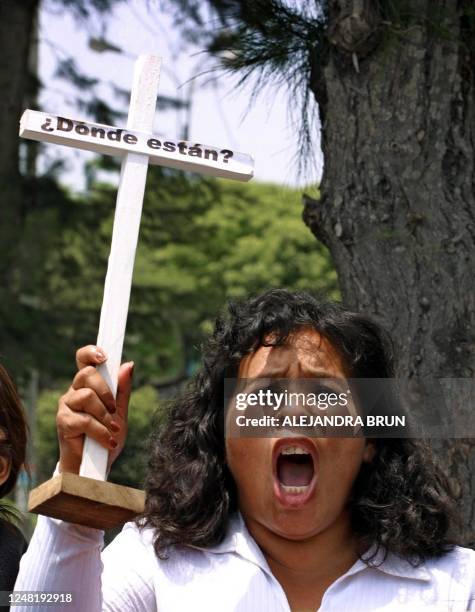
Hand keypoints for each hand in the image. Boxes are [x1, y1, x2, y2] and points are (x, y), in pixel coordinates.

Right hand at [56, 345, 133, 473]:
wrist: (96, 467)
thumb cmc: (107, 437)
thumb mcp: (120, 412)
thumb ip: (122, 390)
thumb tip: (128, 364)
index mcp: (87, 386)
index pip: (83, 360)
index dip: (90, 353)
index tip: (103, 356)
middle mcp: (74, 392)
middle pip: (87, 374)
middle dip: (106, 391)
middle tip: (114, 410)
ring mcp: (66, 406)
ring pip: (87, 396)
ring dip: (104, 415)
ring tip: (112, 430)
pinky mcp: (63, 422)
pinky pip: (84, 420)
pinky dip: (100, 431)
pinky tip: (108, 441)